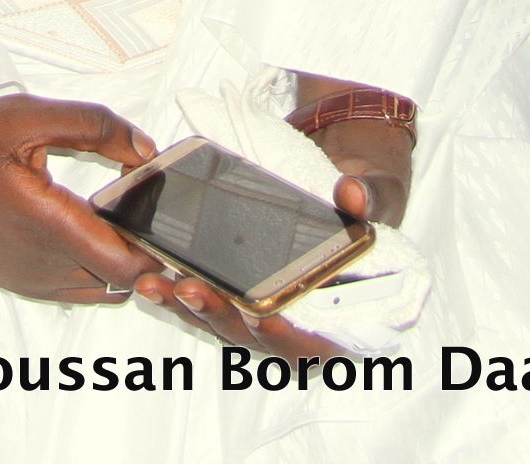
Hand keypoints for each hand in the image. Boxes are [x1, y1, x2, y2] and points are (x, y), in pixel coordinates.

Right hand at [0, 95, 164, 303]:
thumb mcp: (21, 115)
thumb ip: (91, 127)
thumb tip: (143, 148)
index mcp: (45, 225)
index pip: (127, 263)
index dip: (157, 241)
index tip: (162, 202)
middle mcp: (39, 265)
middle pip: (122, 278)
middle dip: (144, 245)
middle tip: (142, 199)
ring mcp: (28, 279)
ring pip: (101, 287)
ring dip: (119, 257)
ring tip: (115, 209)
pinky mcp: (17, 282)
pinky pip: (74, 288)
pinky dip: (94, 266)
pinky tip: (84, 224)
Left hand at [131, 143, 396, 360]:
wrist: (344, 185)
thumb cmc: (364, 205)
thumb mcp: (378, 196)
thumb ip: (370, 197)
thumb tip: (352, 193)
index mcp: (337, 314)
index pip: (308, 344)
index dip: (284, 337)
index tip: (263, 317)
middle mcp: (294, 319)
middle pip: (251, 334)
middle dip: (218, 314)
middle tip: (192, 289)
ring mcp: (259, 308)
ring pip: (218, 318)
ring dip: (185, 304)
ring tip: (155, 281)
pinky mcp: (233, 288)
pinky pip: (202, 295)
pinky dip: (176, 286)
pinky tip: (151, 269)